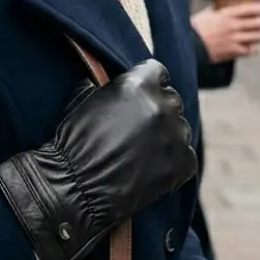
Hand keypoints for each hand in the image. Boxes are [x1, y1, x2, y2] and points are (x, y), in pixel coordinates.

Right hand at [0, 59, 198, 259]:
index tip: (141, 97)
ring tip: (141, 152)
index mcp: (139, 83)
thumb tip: (112, 82)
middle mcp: (163, 104)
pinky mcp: (183, 163)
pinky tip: (150, 168)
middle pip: (171, 99)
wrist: (74, 187)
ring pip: (180, 128)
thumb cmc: (74, 142)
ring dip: (166, 136)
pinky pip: (186, 155)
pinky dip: (172, 162)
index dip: (148, 84)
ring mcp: (175, 135)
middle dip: (157, 110)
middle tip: (138, 129)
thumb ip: (108, 86)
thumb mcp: (83, 98)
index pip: (158, 72)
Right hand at [192, 4, 259, 62]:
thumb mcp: (205, 14)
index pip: (250, 9)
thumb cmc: (195, 29)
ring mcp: (235, 39)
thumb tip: (218, 6)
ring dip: (259, 35)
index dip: (259, 8)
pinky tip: (252, 48)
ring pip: (257, 36)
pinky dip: (252, 49)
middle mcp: (233, 26)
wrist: (190, 46)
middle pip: (258, 22)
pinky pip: (250, 51)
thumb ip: (214, 10)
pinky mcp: (233, 52)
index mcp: (227, 14)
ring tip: (258, 35)